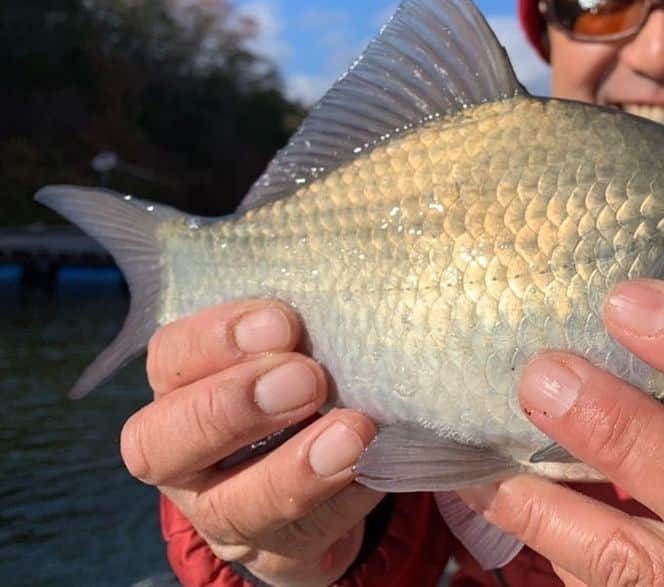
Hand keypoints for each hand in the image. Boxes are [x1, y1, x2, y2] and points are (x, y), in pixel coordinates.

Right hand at [120, 300, 382, 586]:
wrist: (335, 463)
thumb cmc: (312, 367)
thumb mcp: (298, 330)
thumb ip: (302, 295)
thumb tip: (339, 235)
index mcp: (183, 383)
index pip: (170, 356)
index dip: (218, 339)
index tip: (282, 320)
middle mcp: (185, 456)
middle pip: (162, 443)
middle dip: (232, 407)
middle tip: (306, 378)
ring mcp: (225, 513)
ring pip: (232, 508)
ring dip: (292, 470)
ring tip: (353, 433)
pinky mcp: (280, 553)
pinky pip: (302, 539)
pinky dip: (345, 501)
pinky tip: (377, 465)